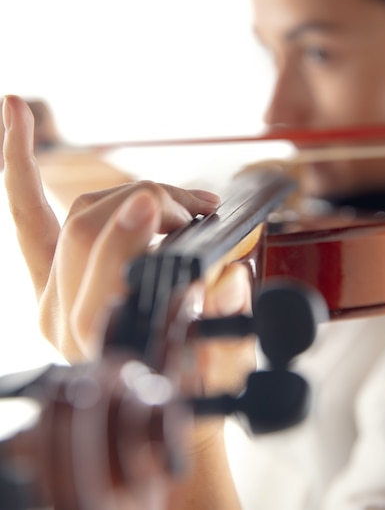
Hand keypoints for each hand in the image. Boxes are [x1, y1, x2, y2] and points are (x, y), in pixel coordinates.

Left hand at [2, 96, 252, 370]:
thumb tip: (229, 278)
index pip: (103, 273)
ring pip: (76, 212)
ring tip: (179, 202)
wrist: (151, 405)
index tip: (166, 204)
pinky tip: (14, 113)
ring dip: (131, 191)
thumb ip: (224, 324)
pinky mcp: (48, 273)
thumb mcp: (215, 365)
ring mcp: (50, 292)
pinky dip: (20, 163)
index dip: (131, 234)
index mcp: (101, 341)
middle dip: (150, 202)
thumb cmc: (184, 386)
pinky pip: (28, 214)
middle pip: (89, 227)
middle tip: (195, 207)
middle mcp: (64, 316)